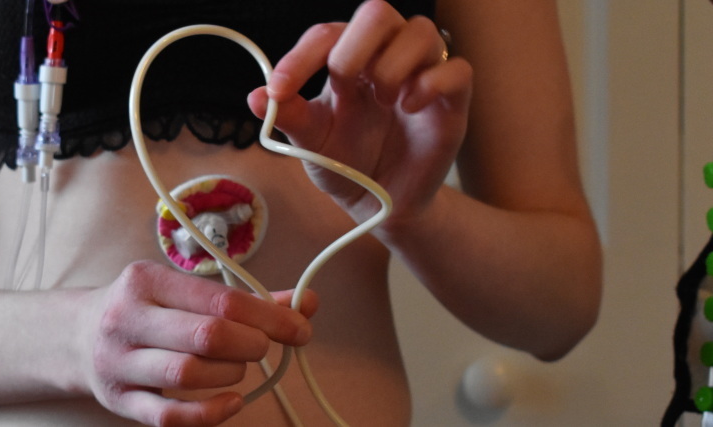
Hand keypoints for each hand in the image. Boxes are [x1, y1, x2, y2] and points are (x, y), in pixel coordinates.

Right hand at [78, 261, 316, 425]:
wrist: (74, 336)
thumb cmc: (141, 309)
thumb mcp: (181, 290)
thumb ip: (241, 298)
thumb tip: (305, 304)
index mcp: (146, 281)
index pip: (220, 300)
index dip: (270, 317)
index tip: (300, 328)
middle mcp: (128, 319)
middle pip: (207, 336)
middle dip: (251, 345)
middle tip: (262, 347)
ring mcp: (120, 363)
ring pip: (189, 375)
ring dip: (231, 375)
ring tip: (237, 368)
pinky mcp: (119, 401)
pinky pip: (169, 417)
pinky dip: (209, 413)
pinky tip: (232, 402)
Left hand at [248, 0, 472, 229]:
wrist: (379, 206)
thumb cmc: (347, 165)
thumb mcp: (310, 143)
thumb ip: (289, 117)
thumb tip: (255, 97)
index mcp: (347, 62)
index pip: (326, 35)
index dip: (301, 55)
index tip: (279, 88)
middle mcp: (385, 59)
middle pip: (378, 13)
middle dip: (353, 46)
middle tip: (342, 84)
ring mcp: (421, 77)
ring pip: (421, 30)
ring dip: (392, 63)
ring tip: (381, 100)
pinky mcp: (451, 103)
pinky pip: (457, 70)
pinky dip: (432, 83)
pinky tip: (410, 108)